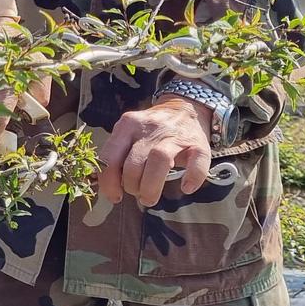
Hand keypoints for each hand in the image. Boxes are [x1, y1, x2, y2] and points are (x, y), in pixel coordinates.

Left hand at [96, 97, 213, 206]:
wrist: (184, 107)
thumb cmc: (151, 130)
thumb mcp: (129, 134)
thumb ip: (117, 154)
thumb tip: (106, 186)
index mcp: (127, 125)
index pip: (110, 158)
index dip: (109, 183)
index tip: (115, 196)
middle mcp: (149, 127)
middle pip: (134, 164)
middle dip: (132, 187)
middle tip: (138, 193)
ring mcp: (174, 134)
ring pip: (159, 161)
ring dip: (151, 187)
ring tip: (150, 198)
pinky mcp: (198, 143)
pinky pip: (196, 162)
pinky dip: (192, 178)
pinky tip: (186, 188)